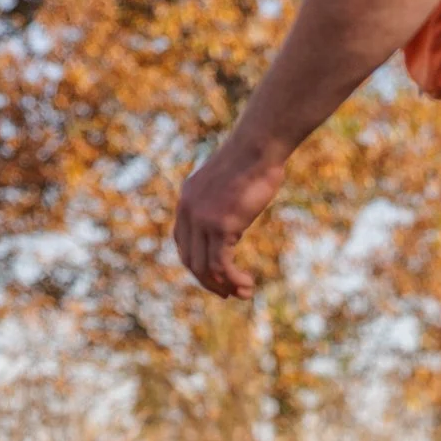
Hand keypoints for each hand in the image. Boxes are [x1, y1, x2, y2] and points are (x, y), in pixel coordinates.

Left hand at [173, 137, 287, 297]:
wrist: (257, 147)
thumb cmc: (252, 161)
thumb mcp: (227, 185)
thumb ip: (221, 205)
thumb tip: (230, 226)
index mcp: (186, 200)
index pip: (182, 243)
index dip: (197, 264)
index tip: (216, 276)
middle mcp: (188, 212)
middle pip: (190, 260)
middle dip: (209, 282)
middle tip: (229, 293)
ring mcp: (202, 220)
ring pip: (204, 268)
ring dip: (223, 286)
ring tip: (243, 293)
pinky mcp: (220, 226)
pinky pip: (221, 265)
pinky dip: (233, 280)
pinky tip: (247, 284)